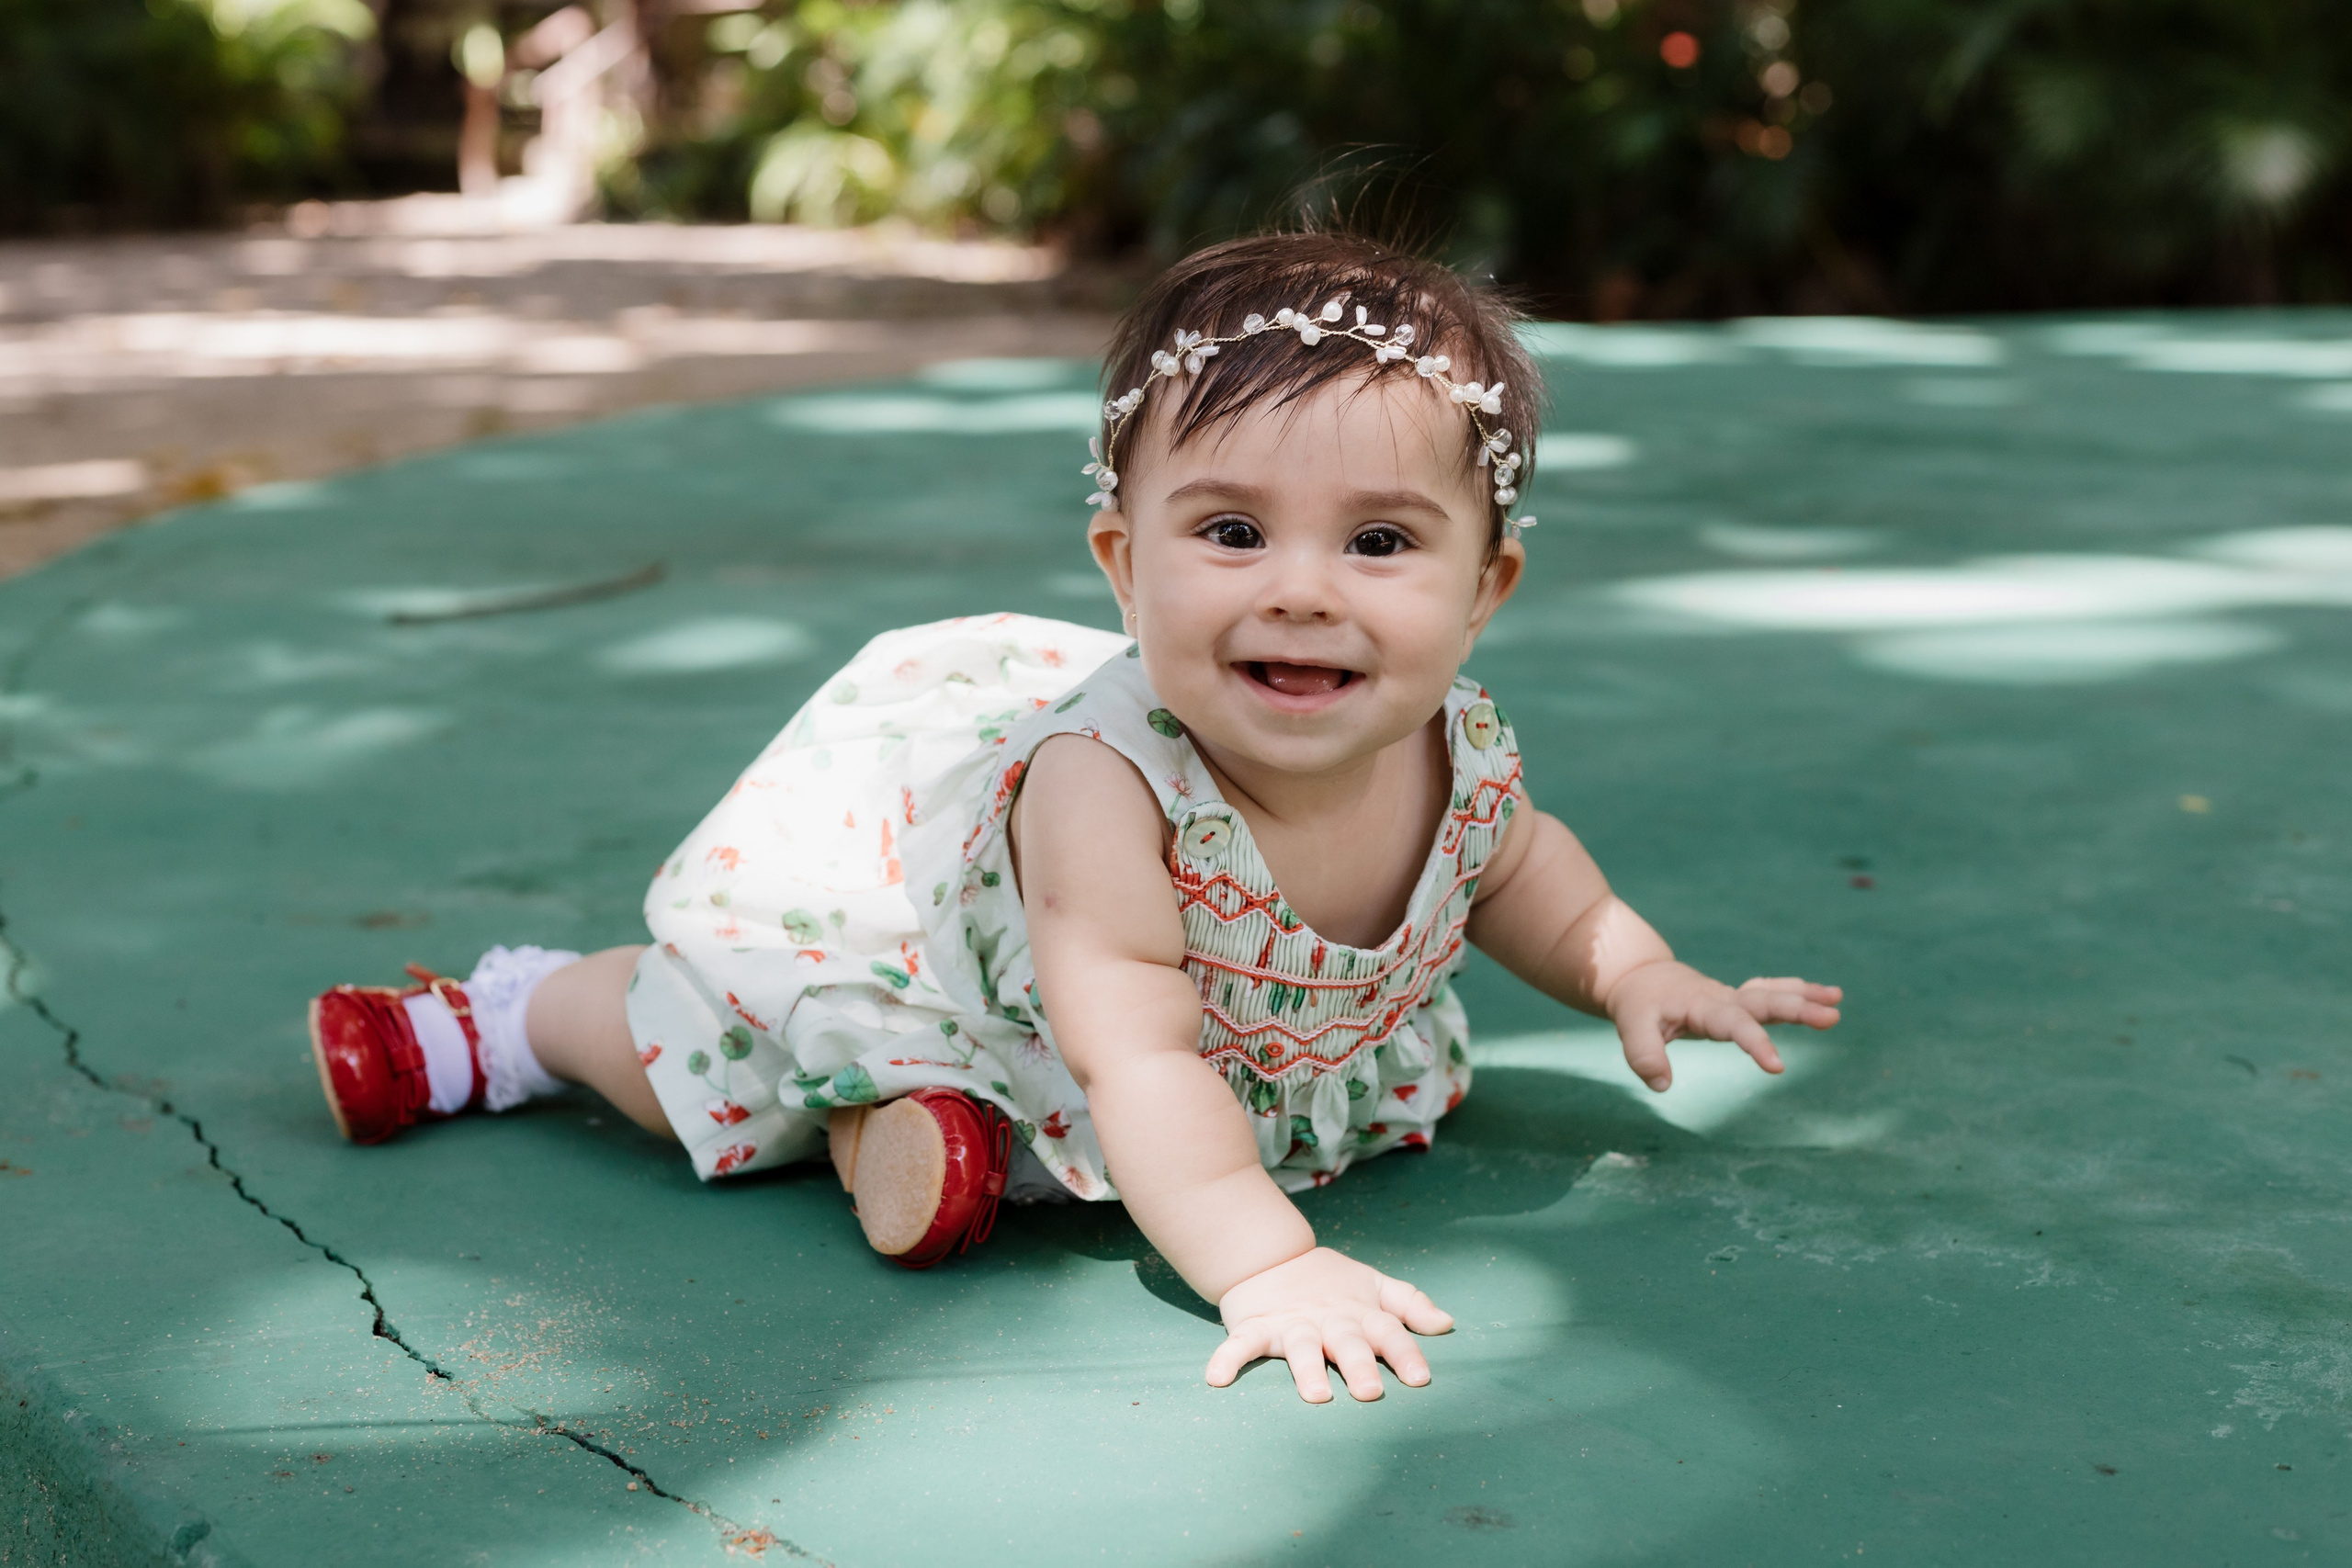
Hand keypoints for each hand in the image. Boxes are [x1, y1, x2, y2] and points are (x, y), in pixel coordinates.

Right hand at [1207, 1246, 1452, 1402]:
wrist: (1267, 1256)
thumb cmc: (1329, 1282)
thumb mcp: (1373, 1285)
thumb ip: (1409, 1303)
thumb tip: (1447, 1324)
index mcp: (1359, 1311)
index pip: (1388, 1330)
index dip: (1404, 1352)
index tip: (1420, 1379)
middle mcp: (1328, 1319)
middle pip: (1346, 1342)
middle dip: (1359, 1364)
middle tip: (1370, 1392)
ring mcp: (1291, 1323)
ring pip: (1300, 1346)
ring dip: (1307, 1370)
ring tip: (1316, 1395)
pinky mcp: (1255, 1326)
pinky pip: (1241, 1343)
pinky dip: (1228, 1358)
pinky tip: (1217, 1379)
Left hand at [1608, 963, 1840, 1091]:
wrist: (1643, 979)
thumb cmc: (1639, 1006)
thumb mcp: (1631, 1028)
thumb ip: (1644, 1055)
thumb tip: (1662, 1085)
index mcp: (1701, 1006)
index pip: (1734, 1024)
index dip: (1755, 1043)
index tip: (1778, 1067)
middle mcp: (1723, 998)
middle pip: (1764, 1001)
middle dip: (1797, 1008)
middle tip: (1831, 1017)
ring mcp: (1734, 997)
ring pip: (1773, 994)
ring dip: (1804, 996)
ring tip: (1837, 1001)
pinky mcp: (1739, 1000)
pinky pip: (1771, 993)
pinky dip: (1796, 991)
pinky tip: (1824, 996)